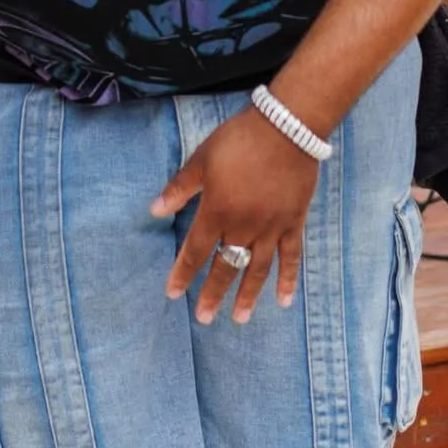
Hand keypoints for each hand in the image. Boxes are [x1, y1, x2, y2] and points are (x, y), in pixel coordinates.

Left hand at [151, 108, 318, 324]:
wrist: (287, 128)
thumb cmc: (239, 139)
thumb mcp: (202, 159)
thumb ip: (180, 188)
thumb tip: (154, 210)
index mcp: (217, 211)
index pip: (196, 250)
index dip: (183, 272)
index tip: (173, 293)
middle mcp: (244, 226)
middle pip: (225, 266)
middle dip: (213, 294)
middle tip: (204, 318)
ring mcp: (271, 227)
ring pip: (257, 269)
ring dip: (248, 296)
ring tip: (240, 319)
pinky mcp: (294, 222)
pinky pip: (291, 257)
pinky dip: (288, 279)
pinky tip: (285, 300)